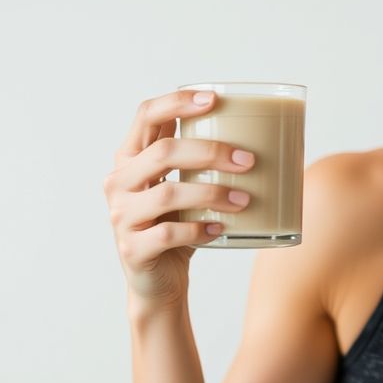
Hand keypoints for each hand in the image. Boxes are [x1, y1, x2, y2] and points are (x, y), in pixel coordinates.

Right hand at [102, 89, 255, 312]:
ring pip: (167, 193)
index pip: (146, 116)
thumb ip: (199, 163)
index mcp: (130, 158)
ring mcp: (121, 216)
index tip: (214, 100)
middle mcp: (119, 182)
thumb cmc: (178, 225)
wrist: (158, 282)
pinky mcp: (132, 249)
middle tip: (248, 161)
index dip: (177, 102)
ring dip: (212, 193)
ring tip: (244, 199)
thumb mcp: (184, 188)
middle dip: (210, 152)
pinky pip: (168, 234)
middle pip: (163, 152)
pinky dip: (199, 229)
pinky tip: (220, 228)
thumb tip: (263, 136)